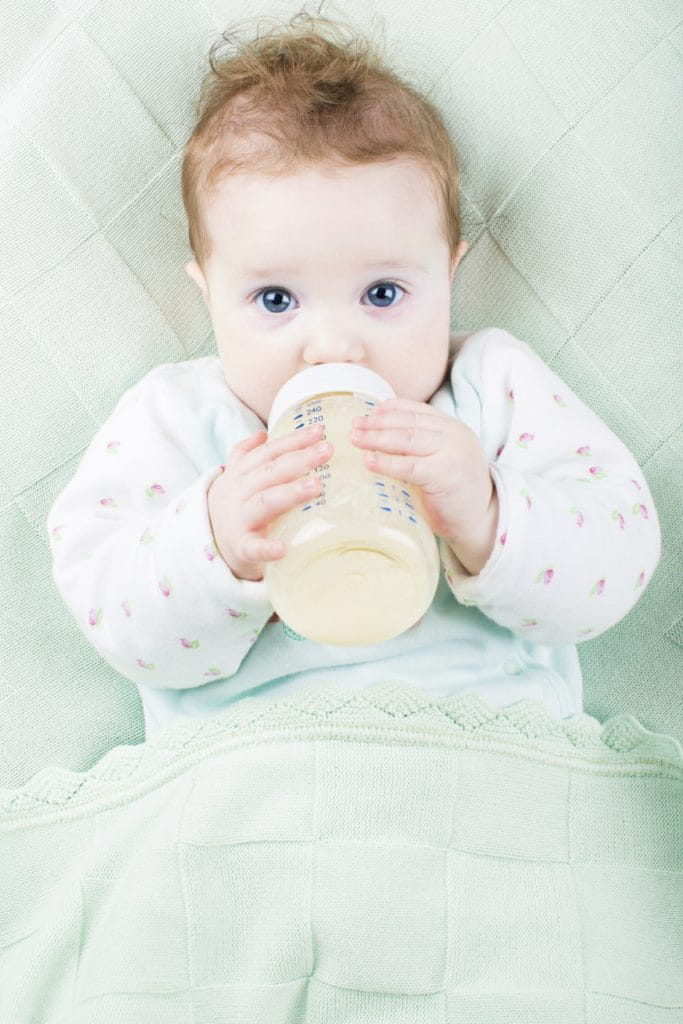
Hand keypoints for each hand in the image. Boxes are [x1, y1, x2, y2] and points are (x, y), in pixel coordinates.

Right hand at [208, 424, 331, 580]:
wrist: (208, 543)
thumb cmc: (233, 508)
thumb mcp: (234, 480)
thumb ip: (245, 456)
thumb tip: (262, 435)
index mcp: (241, 474)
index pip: (269, 452)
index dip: (293, 440)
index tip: (319, 431)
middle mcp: (239, 492)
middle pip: (271, 472)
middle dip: (300, 460)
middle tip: (327, 451)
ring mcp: (239, 519)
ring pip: (265, 502)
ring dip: (290, 493)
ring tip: (317, 486)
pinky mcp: (241, 547)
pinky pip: (253, 547)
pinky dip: (266, 548)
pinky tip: (283, 549)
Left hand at [350, 398, 497, 573]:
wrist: (481, 519)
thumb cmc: (455, 492)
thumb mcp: (442, 458)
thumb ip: (422, 445)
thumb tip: (380, 436)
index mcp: (453, 427)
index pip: (417, 410)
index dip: (390, 409)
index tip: (369, 412)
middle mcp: (454, 435)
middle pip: (408, 423)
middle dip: (377, 423)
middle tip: (355, 425)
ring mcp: (451, 453)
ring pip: (406, 440)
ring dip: (376, 438)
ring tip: (355, 439)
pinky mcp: (444, 474)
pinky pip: (408, 466)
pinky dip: (385, 462)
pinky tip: (368, 461)